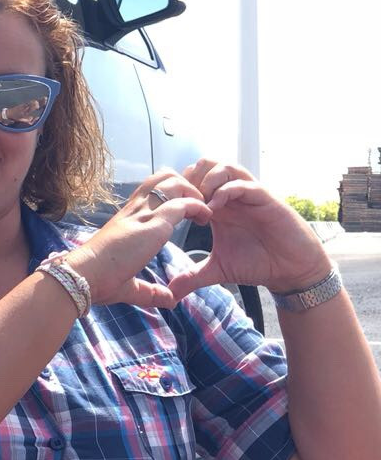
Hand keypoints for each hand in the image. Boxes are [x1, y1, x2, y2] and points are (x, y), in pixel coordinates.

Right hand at [68, 171, 212, 309]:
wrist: (85, 275)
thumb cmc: (97, 280)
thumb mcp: (129, 284)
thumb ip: (151, 292)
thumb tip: (169, 301)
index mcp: (126, 218)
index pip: (150, 190)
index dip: (170, 193)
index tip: (185, 211)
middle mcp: (135, 210)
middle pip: (163, 176)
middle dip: (185, 185)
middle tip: (197, 206)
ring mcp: (145, 214)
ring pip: (175, 182)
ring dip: (194, 193)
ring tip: (204, 212)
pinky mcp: (155, 224)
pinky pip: (184, 203)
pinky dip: (199, 207)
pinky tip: (206, 219)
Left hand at [166, 159, 329, 303]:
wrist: (290, 270)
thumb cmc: (257, 263)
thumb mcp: (217, 270)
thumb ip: (192, 277)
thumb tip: (170, 293)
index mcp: (217, 206)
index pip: (192, 181)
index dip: (178, 190)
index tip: (168, 211)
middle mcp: (231, 196)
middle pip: (205, 165)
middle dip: (189, 179)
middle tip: (181, 202)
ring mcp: (248, 195)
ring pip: (224, 167)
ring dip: (206, 180)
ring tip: (198, 204)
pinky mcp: (265, 199)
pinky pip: (243, 184)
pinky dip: (225, 191)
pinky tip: (213, 209)